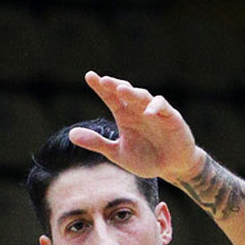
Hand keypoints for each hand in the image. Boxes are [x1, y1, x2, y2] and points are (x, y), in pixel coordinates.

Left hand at [70, 72, 206, 181]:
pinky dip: (155, 107)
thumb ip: (97, 143)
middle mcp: (138, 111)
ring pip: (143, 96)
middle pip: (125, 93)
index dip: (101, 87)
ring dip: (133, 93)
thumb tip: (71, 134)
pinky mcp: (172, 118)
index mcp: (125, 116)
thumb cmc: (147, 159)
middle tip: (103, 80)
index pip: (110, 98)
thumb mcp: (118, 153)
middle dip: (115, 86)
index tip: (89, 76)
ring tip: (121, 90)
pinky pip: (163, 107)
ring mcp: (155, 113)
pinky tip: (147, 113)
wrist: (173, 168)